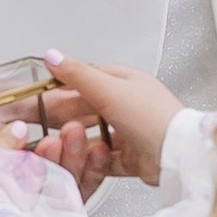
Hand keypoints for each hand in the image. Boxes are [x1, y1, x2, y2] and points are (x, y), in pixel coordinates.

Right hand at [40, 53, 182, 188]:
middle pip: (88, 109)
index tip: (38, 95)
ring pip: (95, 135)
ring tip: (56, 144)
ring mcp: (131, 132)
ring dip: (76, 140)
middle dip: (64, 116)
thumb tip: (52, 55)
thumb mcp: (109, 90)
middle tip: (39, 124)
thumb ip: (78, 74)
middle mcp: (129, 105)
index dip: (61, 86)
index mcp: (126, 82)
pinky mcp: (133, 158)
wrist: (178, 156)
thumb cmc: (151, 118)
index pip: (87, 79)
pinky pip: (106, 158)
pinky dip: (92, 160)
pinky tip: (78, 161)